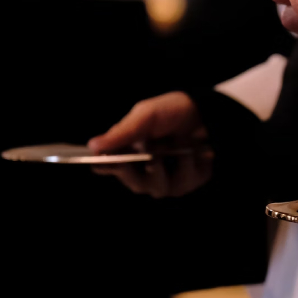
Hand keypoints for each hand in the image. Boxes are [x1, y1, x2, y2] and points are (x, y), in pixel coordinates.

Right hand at [87, 92, 212, 197]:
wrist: (205, 110)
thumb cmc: (170, 112)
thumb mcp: (146, 115)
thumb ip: (123, 132)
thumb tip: (92, 146)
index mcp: (128, 154)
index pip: (110, 168)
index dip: (106, 168)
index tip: (102, 163)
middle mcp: (145, 172)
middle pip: (136, 184)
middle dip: (141, 171)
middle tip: (149, 157)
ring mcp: (168, 180)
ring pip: (161, 187)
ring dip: (171, 166)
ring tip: (179, 149)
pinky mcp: (190, 181)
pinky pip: (187, 182)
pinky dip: (191, 164)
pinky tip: (197, 152)